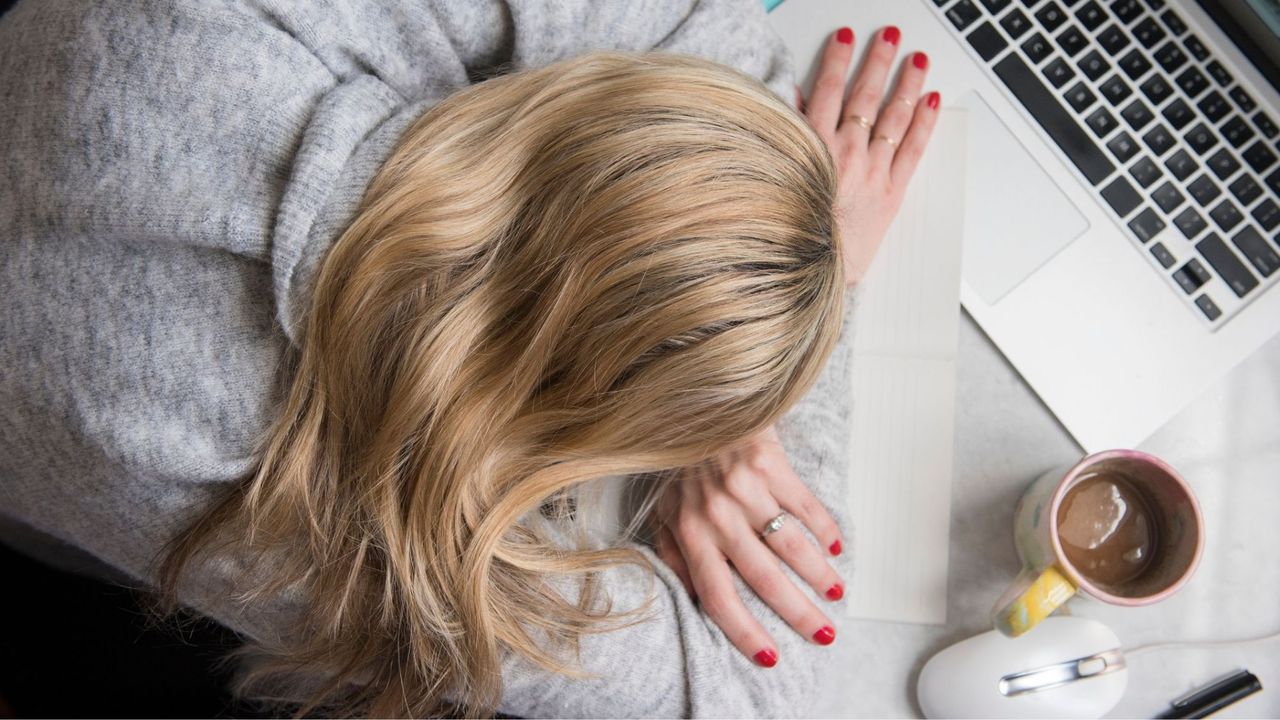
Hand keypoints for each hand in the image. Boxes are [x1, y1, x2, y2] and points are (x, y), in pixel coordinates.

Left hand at [649, 425, 843, 666]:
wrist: (690, 402)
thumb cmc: (676, 463)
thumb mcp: (662, 511)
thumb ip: (675, 556)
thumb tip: (694, 600)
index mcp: (689, 533)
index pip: (718, 597)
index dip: (744, 632)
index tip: (770, 657)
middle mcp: (717, 515)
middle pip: (763, 579)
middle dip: (798, 613)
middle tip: (823, 634)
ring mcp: (745, 489)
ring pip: (791, 545)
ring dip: (818, 575)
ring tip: (835, 593)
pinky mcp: (770, 463)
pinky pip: (805, 505)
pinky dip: (824, 529)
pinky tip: (835, 547)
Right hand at [796, 25, 939, 285]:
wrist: (809, 274)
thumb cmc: (789, 231)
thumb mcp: (778, 178)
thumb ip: (787, 137)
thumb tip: (791, 103)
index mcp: (812, 148)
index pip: (826, 90)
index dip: (836, 60)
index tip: (844, 38)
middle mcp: (845, 154)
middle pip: (865, 95)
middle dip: (878, 61)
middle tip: (889, 37)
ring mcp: (872, 172)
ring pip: (894, 117)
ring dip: (907, 83)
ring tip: (917, 60)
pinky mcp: (891, 193)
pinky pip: (912, 149)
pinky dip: (923, 123)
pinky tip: (930, 101)